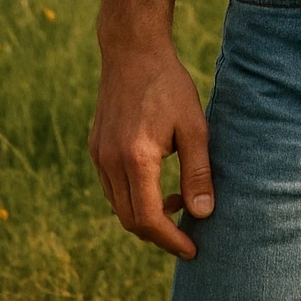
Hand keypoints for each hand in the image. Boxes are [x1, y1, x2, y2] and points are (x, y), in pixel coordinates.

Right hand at [89, 40, 213, 258]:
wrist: (133, 51)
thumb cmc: (169, 85)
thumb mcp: (194, 126)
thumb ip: (197, 172)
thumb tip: (203, 213)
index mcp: (136, 159)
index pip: (148, 220)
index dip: (170, 239)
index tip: (192, 249)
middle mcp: (110, 163)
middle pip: (130, 220)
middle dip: (159, 233)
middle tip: (187, 232)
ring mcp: (99, 156)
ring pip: (119, 206)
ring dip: (146, 214)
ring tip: (178, 200)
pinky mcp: (96, 148)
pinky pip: (112, 187)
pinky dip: (133, 196)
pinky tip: (157, 182)